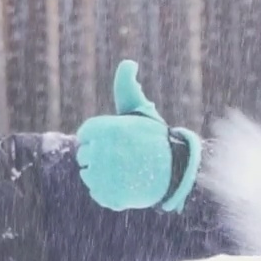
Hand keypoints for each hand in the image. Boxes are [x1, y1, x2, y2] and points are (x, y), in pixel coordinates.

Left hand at [75, 60, 200, 211]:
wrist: (176, 171)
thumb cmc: (155, 139)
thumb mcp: (141, 111)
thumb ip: (127, 88)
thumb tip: (128, 63)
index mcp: (107, 129)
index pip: (85, 134)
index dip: (99, 137)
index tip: (118, 140)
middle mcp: (104, 152)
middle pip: (83, 155)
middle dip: (100, 155)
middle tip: (123, 156)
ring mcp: (106, 177)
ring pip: (88, 175)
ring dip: (102, 174)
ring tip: (125, 170)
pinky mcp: (111, 198)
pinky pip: (97, 194)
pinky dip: (109, 192)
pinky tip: (126, 184)